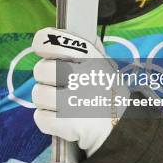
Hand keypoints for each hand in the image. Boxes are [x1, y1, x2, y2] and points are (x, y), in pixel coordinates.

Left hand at [31, 28, 128, 156]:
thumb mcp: (104, 64)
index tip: (45, 52)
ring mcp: (74, 100)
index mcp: (89, 57)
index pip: (51, 41)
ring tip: (62, 104)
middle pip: (40, 70)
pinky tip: (62, 119)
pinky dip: (48, 121)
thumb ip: (84, 48)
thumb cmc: (109, 94)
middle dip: (46, 80)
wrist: (124, 128)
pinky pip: (40, 117)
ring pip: (38, 94)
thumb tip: (56, 34)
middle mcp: (81, 75)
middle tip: (60, 86)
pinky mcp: (68, 123)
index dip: (42, 45)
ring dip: (46, 102)